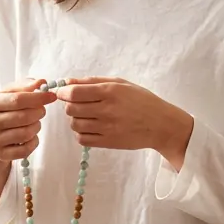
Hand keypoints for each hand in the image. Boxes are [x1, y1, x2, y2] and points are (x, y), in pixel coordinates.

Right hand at [0, 78, 57, 163]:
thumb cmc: (1, 111)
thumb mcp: (7, 94)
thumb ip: (24, 86)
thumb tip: (41, 82)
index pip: (17, 99)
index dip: (38, 97)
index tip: (52, 96)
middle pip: (23, 117)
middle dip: (39, 112)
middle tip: (42, 110)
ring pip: (26, 133)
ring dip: (37, 126)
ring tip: (35, 122)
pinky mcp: (1, 154)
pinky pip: (26, 149)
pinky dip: (34, 141)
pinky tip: (31, 136)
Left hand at [53, 78, 192, 163]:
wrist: (161, 125)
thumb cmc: (142, 100)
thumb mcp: (121, 83)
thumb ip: (93, 81)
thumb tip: (68, 82)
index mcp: (110, 91)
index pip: (74, 93)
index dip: (63, 92)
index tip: (63, 92)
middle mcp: (107, 109)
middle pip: (71, 109)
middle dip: (69, 105)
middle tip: (79, 103)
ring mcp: (107, 128)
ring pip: (75, 124)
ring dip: (75, 119)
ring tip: (86, 115)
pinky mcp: (108, 142)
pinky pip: (82, 139)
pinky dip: (81, 133)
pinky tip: (90, 127)